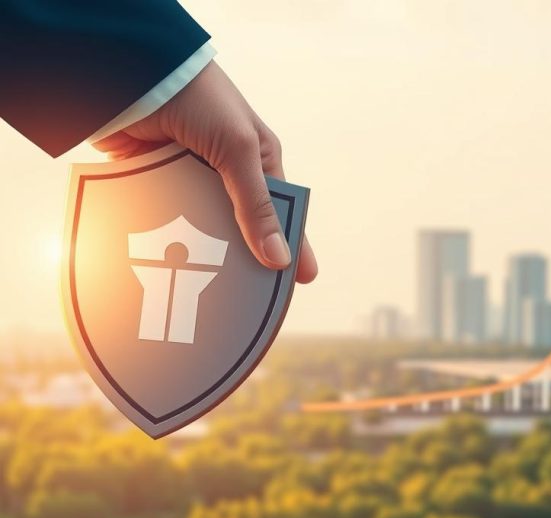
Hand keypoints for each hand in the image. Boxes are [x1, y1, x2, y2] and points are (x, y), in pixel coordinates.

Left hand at [93, 61, 317, 283]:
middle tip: (256, 299)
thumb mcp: (238, 151)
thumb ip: (256, 206)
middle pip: (241, 225)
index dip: (293, 244)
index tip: (302, 281)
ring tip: (213, 293)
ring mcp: (189, 177)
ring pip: (203, 226)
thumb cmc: (201, 100)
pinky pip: (166, 217)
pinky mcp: (154, 179)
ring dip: (205, 252)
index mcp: (258, 160)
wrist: (135, 71)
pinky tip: (172, 266)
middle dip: (249, 257)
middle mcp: (226, 171)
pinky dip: (168, 238)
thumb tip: (280, 259)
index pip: (281, 211)